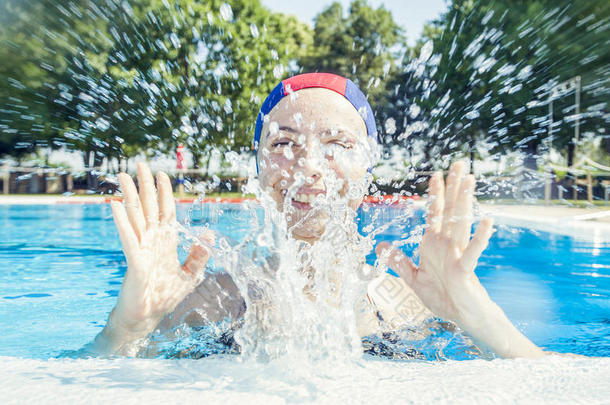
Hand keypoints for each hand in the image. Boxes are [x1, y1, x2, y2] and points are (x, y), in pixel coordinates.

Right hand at [101, 163, 210, 351]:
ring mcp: (141, 249)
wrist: (145, 318)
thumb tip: (209, 235)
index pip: (166, 211)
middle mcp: (151, 241)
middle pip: (148, 208)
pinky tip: (115, 205)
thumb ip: (198, 255)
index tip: (163, 174)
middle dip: (145, 186)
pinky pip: (128, 237)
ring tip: (122, 177)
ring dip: (129, 196)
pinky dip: (122, 221)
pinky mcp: (135, 262)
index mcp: (165, 243)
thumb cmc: (164, 297)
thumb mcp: (189, 275)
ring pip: (135, 217)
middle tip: (140, 164)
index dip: (165, 193)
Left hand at [376, 161, 542, 357]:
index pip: (435, 213)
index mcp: (434, 244)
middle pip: (451, 210)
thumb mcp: (413, 278)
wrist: (460, 317)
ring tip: (469, 180)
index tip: (436, 174)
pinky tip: (487, 220)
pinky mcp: (464, 270)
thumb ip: (398, 261)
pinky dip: (480, 237)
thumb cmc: (442, 297)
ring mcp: (457, 255)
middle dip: (453, 187)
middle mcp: (446, 244)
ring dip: (464, 201)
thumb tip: (381, 245)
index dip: (435, 194)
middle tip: (459, 163)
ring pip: (461, 223)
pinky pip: (473, 251)